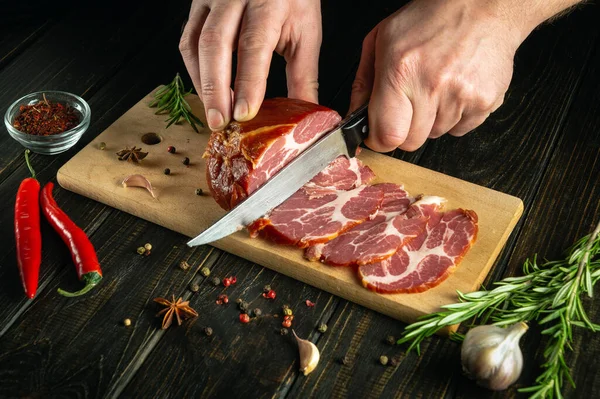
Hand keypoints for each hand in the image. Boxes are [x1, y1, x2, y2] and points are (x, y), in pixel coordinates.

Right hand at [179, 0, 321, 129]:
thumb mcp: (306, 32)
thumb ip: (304, 75)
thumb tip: (305, 113)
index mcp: (268, 1)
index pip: (254, 45)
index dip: (247, 83)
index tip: (244, 113)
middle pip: (215, 44)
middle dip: (215, 89)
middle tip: (220, 122)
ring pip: (196, 43)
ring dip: (202, 82)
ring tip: (214, 112)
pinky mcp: (198, 4)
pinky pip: (188, 39)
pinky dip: (195, 69)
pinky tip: (206, 89)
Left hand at [349, 0, 527, 151]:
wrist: (482, 5)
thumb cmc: (429, 18)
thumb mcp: (381, 39)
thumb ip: (363, 82)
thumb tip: (353, 116)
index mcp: (401, 71)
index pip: (387, 135)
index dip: (379, 139)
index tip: (378, 133)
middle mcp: (432, 86)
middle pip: (411, 142)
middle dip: (404, 129)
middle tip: (408, 104)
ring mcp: (462, 96)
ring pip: (435, 135)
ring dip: (430, 120)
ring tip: (435, 87)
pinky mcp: (485, 101)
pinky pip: (460, 130)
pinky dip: (454, 117)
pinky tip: (454, 90)